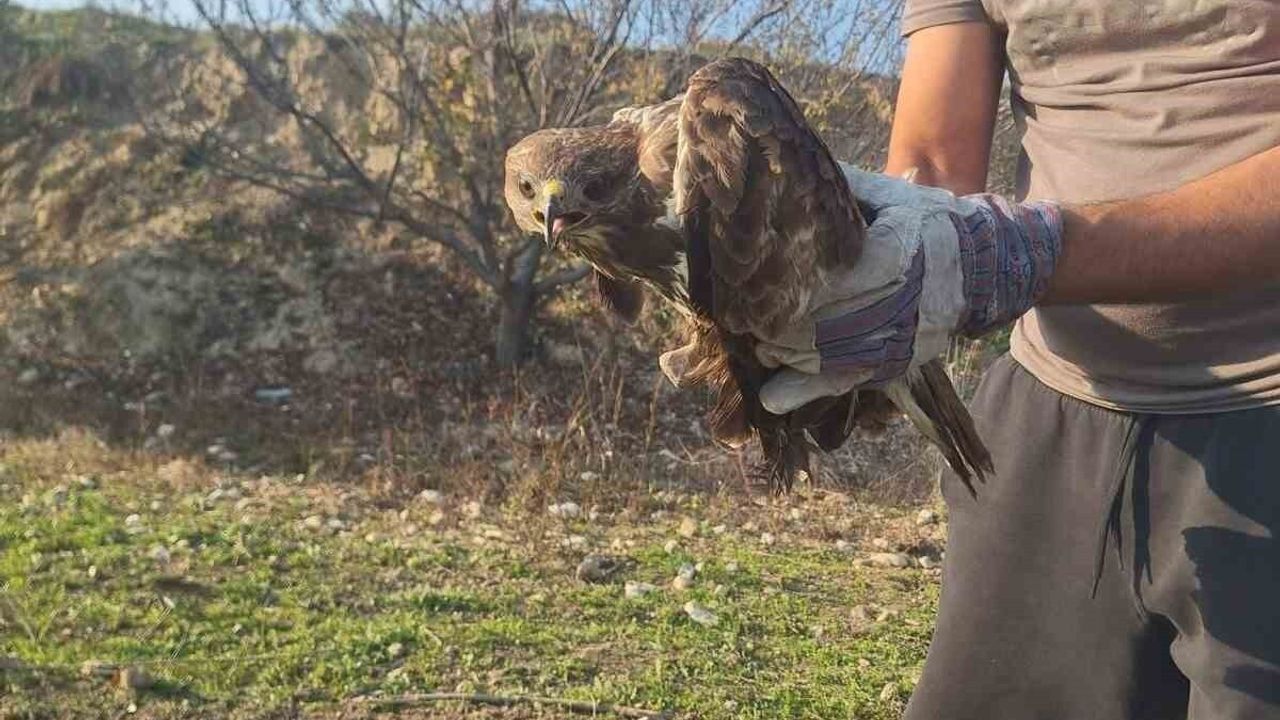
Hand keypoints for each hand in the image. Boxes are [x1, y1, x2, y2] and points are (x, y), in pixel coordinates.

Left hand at [757, 168, 1062, 414]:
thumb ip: (848, 186)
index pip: (837, 277)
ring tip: (759, 346)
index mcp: (897, 253)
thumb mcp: (895, 197)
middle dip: (781, 324)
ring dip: (787, 353)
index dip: (796, 286)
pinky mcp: (896, 363)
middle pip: (827, 321)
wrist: (985, 268)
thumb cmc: (930, 225)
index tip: (758, 286)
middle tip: (747, 318)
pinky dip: (806, 391)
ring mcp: (900, 337)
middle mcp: (901, 300)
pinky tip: (772, 398)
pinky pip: (847, 381)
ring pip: (831, 354)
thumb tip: (794, 166)